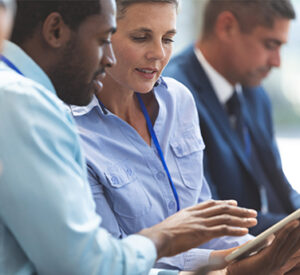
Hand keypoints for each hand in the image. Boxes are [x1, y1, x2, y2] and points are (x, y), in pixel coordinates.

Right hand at [138, 200, 256, 258]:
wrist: (158, 237)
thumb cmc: (163, 233)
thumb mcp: (175, 222)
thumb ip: (184, 221)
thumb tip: (187, 224)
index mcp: (191, 211)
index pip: (211, 204)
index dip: (224, 203)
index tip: (234, 202)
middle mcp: (198, 214)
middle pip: (222, 209)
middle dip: (239, 210)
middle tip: (251, 211)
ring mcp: (201, 222)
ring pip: (225, 217)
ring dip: (241, 218)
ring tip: (253, 220)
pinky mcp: (202, 232)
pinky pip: (222, 229)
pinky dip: (235, 229)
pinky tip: (244, 230)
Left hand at [225, 220, 299, 274]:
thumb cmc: (242, 269)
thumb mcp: (258, 258)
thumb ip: (266, 250)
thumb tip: (272, 237)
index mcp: (280, 264)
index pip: (295, 250)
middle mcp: (282, 264)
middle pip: (297, 245)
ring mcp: (277, 262)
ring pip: (291, 242)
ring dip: (298, 230)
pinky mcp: (268, 258)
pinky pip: (280, 242)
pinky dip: (287, 231)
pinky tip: (292, 223)